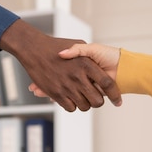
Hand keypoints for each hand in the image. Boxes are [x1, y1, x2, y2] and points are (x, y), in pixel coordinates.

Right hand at [0, 20, 121, 111]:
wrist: (33, 48)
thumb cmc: (55, 45)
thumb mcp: (77, 44)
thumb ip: (90, 56)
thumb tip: (99, 68)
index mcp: (87, 64)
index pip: (107, 84)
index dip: (114, 95)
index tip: (118, 102)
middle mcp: (78, 77)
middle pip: (97, 100)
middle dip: (98, 101)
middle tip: (94, 98)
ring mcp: (67, 86)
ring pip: (84, 106)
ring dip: (84, 104)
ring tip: (81, 96)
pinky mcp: (56, 93)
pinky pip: (70, 108)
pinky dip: (72, 106)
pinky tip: (70, 98)